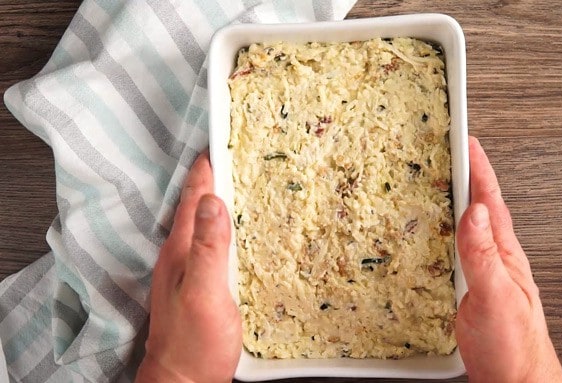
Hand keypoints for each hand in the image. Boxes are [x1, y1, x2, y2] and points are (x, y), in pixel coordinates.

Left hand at [136, 153, 241, 382]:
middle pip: (198, 205)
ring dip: (218, 199)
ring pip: (205, 222)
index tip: (219, 139)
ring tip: (238, 179)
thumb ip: (209, 248)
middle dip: (214, 176)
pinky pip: (211, 241)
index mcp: (181, 249)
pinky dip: (223, 224)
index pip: (193, 197)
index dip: (206, 168)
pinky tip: (236, 228)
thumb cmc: (194, 343)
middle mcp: (181, 253)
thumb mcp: (204, 292)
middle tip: (234, 152)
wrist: (183, 380)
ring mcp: (189, 268)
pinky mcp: (200, 282)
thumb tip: (213, 200)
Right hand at [455, 137, 561, 382]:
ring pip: (463, 226)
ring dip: (451, 200)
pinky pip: (453, 249)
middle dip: (462, 174)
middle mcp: (493, 256)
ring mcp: (481, 271)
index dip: (478, 166)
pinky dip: (442, 231)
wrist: (515, 381)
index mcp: (503, 251)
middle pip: (476, 205)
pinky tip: (431, 232)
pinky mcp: (466, 289)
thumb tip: (473, 211)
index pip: (489, 198)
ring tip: (434, 180)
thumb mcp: (497, 297)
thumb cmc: (514, 346)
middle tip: (445, 150)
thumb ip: (484, 255)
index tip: (466, 138)